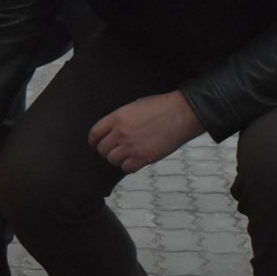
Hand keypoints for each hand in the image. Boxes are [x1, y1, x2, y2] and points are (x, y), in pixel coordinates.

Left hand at [89, 92, 204, 173]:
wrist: (182, 113)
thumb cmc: (161, 108)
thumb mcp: (134, 107)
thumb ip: (120, 120)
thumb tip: (112, 131)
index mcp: (117, 117)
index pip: (95, 134)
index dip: (94, 141)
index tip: (96, 144)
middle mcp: (121, 132)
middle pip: (102, 149)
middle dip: (107, 151)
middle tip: (115, 150)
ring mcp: (131, 146)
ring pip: (112, 160)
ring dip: (118, 159)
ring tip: (127, 154)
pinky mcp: (143, 157)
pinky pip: (126, 168)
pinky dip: (129, 166)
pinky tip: (136, 159)